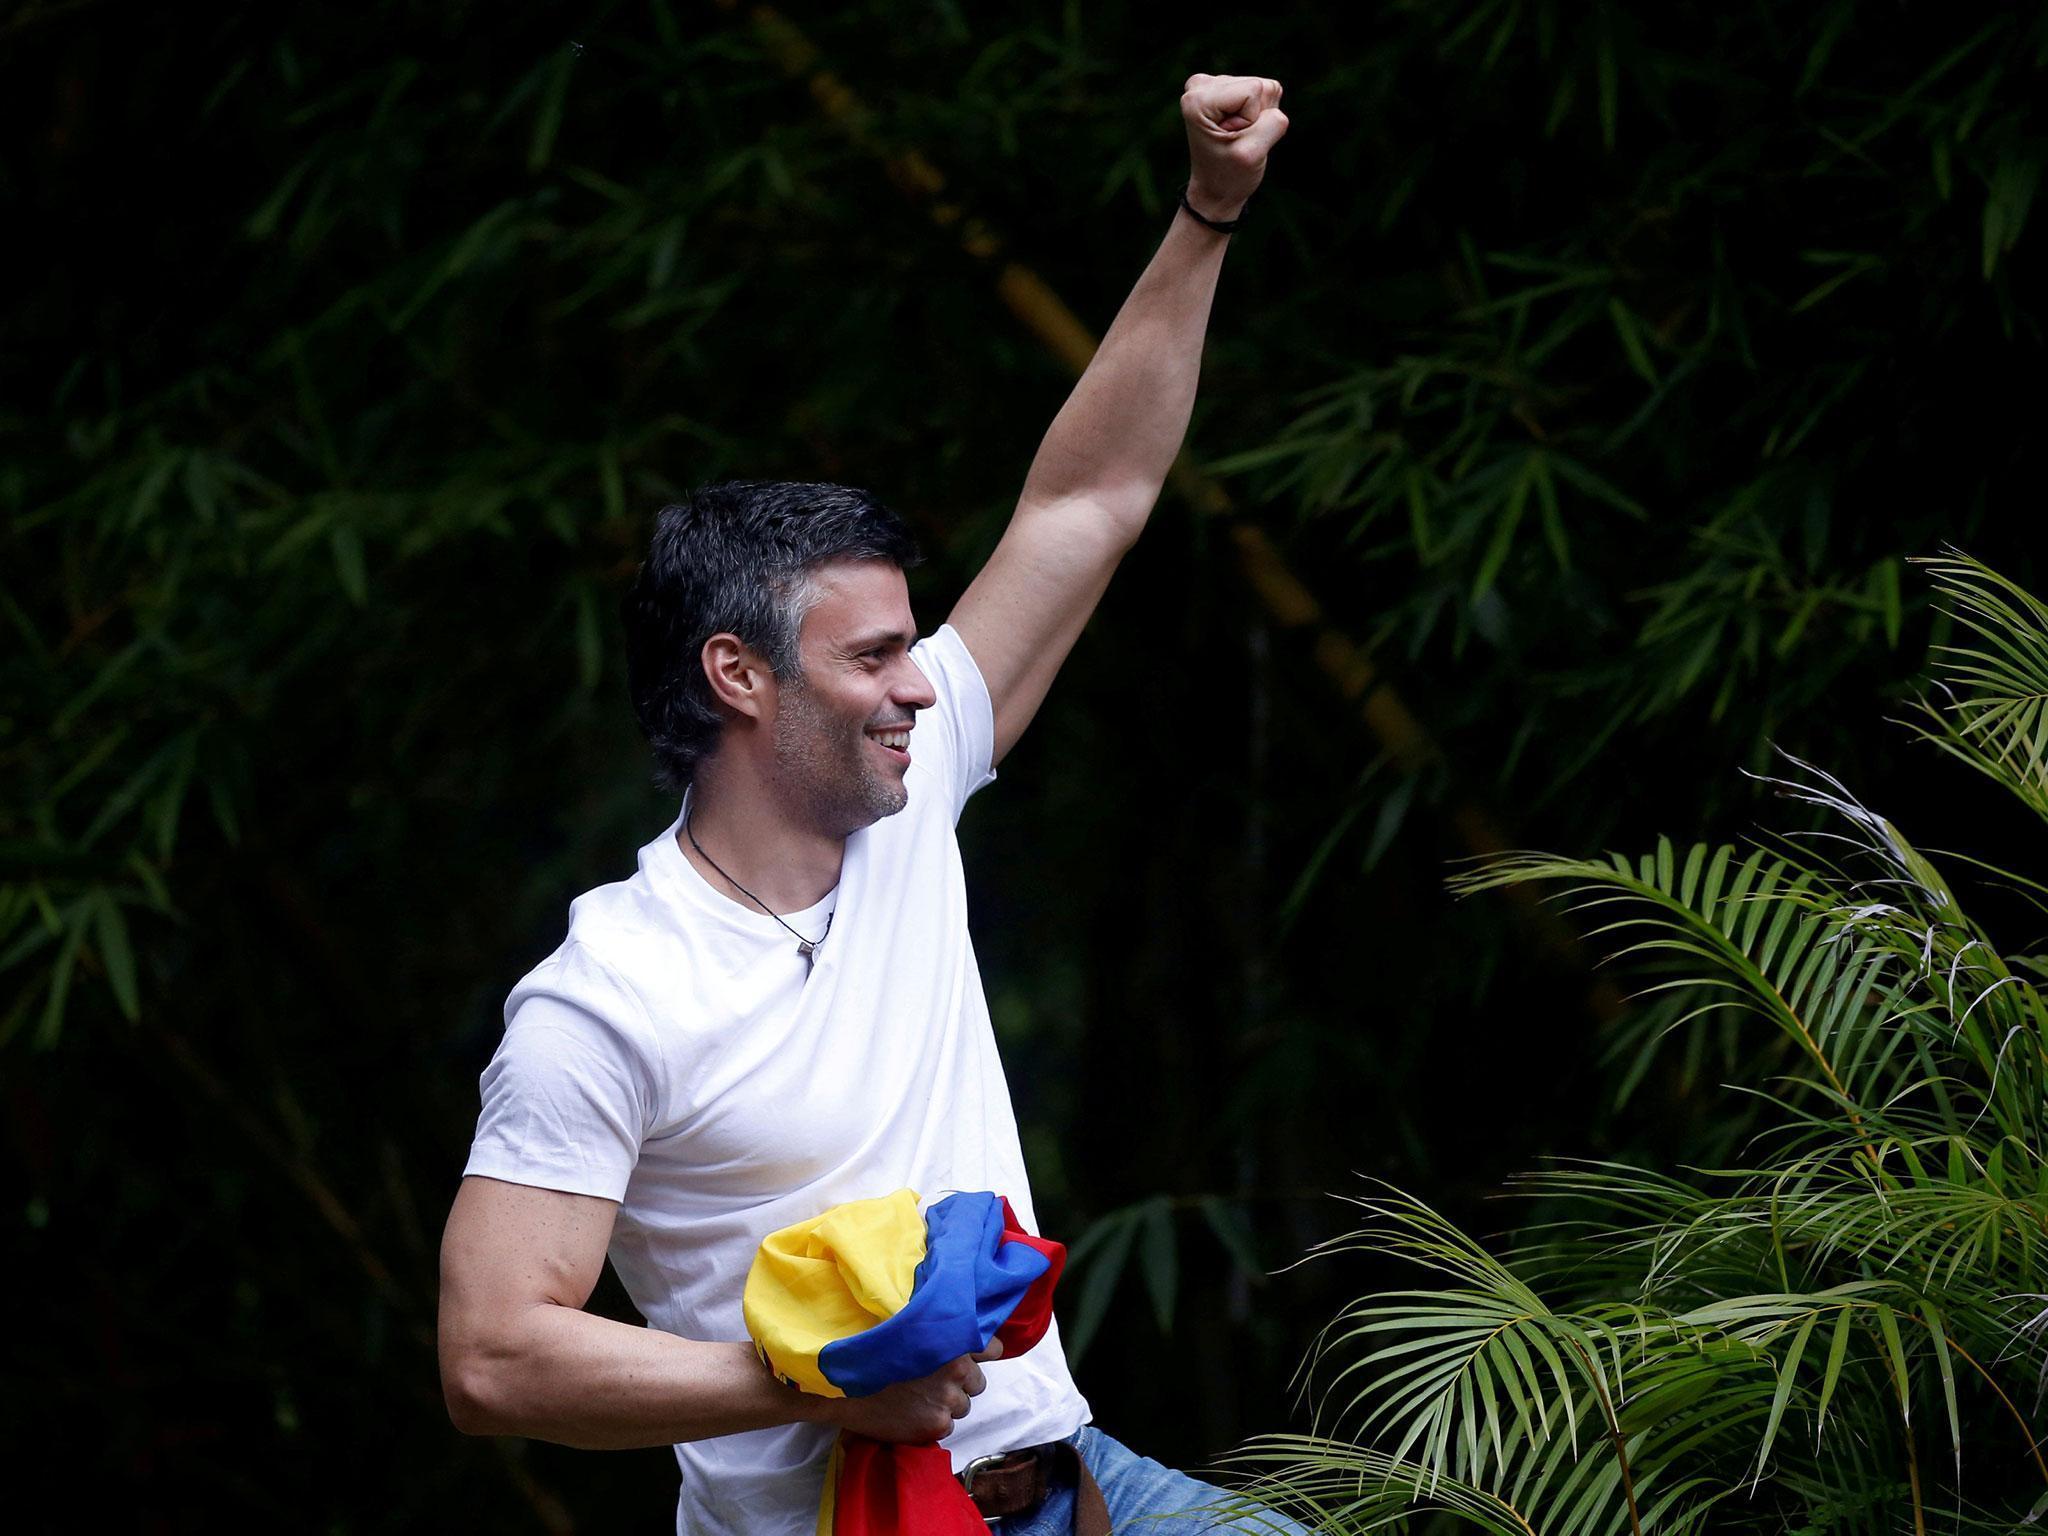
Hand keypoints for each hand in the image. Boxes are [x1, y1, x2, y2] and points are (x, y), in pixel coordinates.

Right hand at [818, 1338, 1003, 1442]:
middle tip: (930, 1381)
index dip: (980, 1354)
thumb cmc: (870, 1352)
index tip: (965, 1357)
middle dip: (958, 1383)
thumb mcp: (902, 1330)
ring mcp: (949, 1398)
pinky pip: (946, 1426)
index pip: (992, 1348)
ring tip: (916, 1399)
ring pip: (962, 1406)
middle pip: (976, 1382)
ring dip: (946, 1404)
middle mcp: (957, 1368)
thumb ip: (930, 1331)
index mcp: (952, 1339)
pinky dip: (932, 1423)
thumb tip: (935, 1334)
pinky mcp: (938, 1424)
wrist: (845, 1385)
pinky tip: (910, 1414)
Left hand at [1181, 73, 1288, 219]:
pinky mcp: (1226, 88)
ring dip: (1258, 117)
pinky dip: (1259, 115)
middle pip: (1259, 86)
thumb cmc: (1229, 175)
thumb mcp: (1252, 154)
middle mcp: (1201, 85)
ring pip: (1264, 89)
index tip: (1233, 139)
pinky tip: (1241, 130)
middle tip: (1236, 139)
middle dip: (1256, 117)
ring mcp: (1212, 85)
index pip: (1253, 91)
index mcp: (1199, 99)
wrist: (1215, 190)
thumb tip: (1276, 92)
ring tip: (1237, 136)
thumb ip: (1273, 122)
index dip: (1252, 120)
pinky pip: (1264, 92)